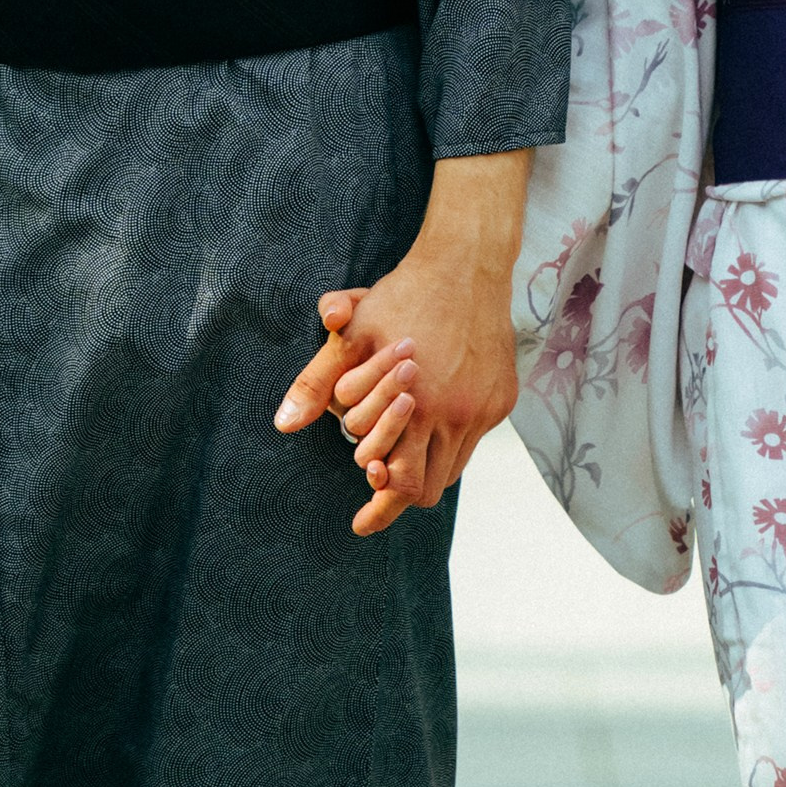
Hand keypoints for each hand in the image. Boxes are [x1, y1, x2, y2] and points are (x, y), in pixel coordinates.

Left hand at [273, 149, 529, 536]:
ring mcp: (484, 410)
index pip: (400, 484)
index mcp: (417, 407)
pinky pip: (473, 439)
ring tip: (400, 463)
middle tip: (375, 497)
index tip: (361, 522)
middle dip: (399, 497)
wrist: (466, 264)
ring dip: (426, 468)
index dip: (379, 504)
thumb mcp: (352, 337)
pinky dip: (450, 441)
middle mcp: (457, 416)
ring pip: (454, 467)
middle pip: (428, 489)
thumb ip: (318, 383)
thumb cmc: (402, 297)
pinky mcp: (502, 399)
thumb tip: (283, 424)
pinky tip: (431, 423)